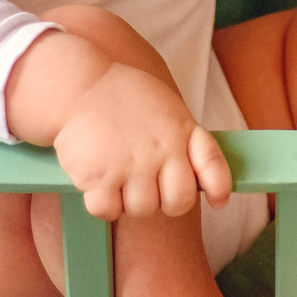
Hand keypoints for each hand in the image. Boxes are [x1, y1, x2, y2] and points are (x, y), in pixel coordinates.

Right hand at [51, 63, 232, 220]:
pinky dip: (102, 204)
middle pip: (178, 203)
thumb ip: (186, 141)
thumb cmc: (122, 98)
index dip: (218, 188)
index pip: (212, 166)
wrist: (77, 84)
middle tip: (145, 185)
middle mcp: (162, 151)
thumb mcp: (167, 108)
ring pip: (142, 210)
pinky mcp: (100, 176)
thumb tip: (206, 185)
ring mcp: (131, 166)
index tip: (218, 201)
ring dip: (128, 201)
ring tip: (116, 173)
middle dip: (163, 201)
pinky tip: (98, 182)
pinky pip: (108, 211)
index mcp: (181, 130)